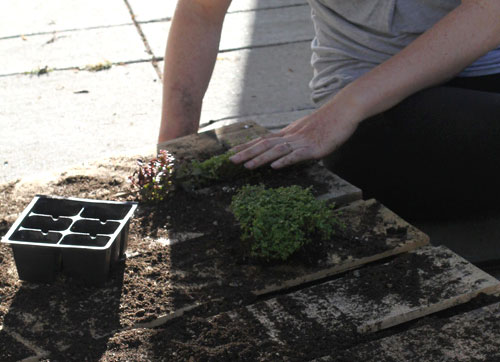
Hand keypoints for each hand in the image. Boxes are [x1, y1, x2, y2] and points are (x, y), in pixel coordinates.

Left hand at [229, 110, 358, 168]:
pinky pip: (297, 155)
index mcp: (289, 133)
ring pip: (276, 150)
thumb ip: (295, 139)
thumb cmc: (328, 121)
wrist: (344, 110)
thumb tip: (286, 149)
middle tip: (230, 160)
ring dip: (260, 158)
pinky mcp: (314, 148)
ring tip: (246, 166)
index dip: (247, 146)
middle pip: (264, 144)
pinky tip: (275, 167)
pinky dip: (285, 160)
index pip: (263, 140)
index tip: (232, 152)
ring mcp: (302, 142)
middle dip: (246, 153)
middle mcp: (291, 136)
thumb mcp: (307, 130)